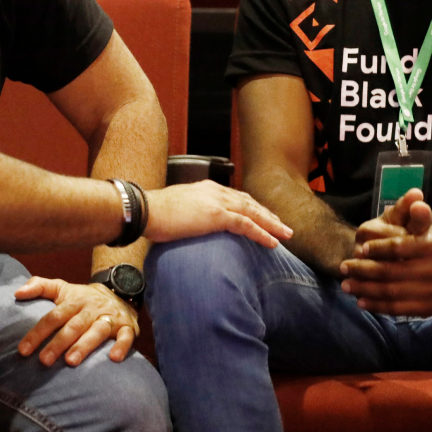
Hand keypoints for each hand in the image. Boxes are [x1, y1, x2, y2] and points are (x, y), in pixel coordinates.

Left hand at [15, 278, 137, 366]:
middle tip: (44, 361)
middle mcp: (92, 309)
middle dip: (58, 343)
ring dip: (85, 346)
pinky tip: (113, 358)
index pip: (54, 316)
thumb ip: (39, 287)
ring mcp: (110, 318)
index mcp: (74, 301)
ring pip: (97, 331)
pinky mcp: (127, 327)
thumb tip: (17, 293)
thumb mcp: (62, 288)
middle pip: (74, 325)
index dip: (38, 332)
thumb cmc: (83, 298)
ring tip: (71, 362)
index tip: (23, 350)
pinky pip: (126, 336)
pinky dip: (122, 346)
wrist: (120, 292)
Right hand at [143, 180, 292, 247]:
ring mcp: (218, 203)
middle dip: (269, 215)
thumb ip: (192, 214)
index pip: (237, 197)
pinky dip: (262, 233)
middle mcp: (216, 192)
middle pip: (250, 203)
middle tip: (284, 226)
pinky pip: (246, 225)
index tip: (265, 217)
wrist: (145, 210)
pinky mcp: (217, 216)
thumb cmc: (154, 214)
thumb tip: (193, 224)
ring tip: (286, 235)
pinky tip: (273, 242)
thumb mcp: (178, 210)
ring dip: (272, 224)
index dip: (254, 208)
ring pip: (254, 213)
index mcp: (207, 189)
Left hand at [339, 189, 431, 316]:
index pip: (399, 246)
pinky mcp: (429, 308)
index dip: (377, 248)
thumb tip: (415, 197)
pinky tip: (361, 301)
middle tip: (343, 268)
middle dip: (363, 270)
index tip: (359, 248)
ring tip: (346, 285)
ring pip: (392, 292)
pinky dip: (377, 305)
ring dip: (365, 290)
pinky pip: (398, 309)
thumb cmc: (426, 239)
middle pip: (392, 271)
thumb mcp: (420, 220)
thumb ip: (412, 210)